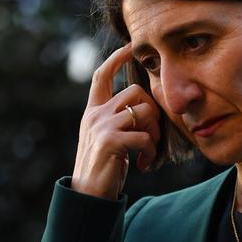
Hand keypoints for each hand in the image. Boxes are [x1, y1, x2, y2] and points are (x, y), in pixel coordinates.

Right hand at [71, 44, 160, 198]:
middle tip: (152, 135)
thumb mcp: (106, 136)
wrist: (88, 194)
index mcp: (93, 111)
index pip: (102, 75)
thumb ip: (118, 119)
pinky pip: (144, 136)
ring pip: (142, 110)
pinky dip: (150, 151)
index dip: (115, 59)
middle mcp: (95, 114)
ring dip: (153, 132)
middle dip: (152, 110)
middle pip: (135, 91)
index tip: (129, 47)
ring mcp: (101, 126)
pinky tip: (143, 164)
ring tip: (148, 151)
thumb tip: (143, 108)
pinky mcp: (110, 141)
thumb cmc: (103, 165)